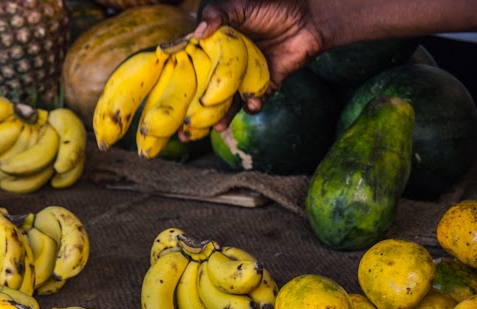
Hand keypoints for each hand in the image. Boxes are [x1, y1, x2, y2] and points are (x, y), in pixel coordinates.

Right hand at [192, 0, 325, 130]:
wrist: (310, 18)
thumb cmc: (273, 6)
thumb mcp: (241, 5)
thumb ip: (219, 13)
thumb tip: (198, 33)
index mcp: (214, 47)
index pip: (192, 66)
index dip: (180, 81)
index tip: (167, 95)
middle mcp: (226, 65)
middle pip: (206, 91)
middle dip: (195, 110)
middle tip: (185, 127)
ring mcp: (243, 78)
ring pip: (227, 102)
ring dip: (221, 117)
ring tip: (215, 128)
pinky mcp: (263, 87)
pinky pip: (254, 102)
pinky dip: (252, 105)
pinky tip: (253, 104)